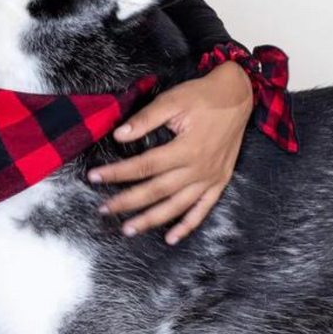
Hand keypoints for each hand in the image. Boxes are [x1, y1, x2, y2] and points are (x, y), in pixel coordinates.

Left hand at [87, 61, 253, 244]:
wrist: (238, 95)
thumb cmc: (202, 96)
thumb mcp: (172, 100)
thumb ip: (145, 119)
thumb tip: (119, 136)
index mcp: (187, 148)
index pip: (145, 166)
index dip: (117, 173)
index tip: (95, 177)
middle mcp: (199, 168)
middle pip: (157, 190)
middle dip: (127, 202)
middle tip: (104, 209)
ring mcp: (211, 178)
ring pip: (176, 206)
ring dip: (151, 220)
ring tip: (128, 229)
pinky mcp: (220, 181)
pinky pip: (203, 210)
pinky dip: (187, 226)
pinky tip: (170, 238)